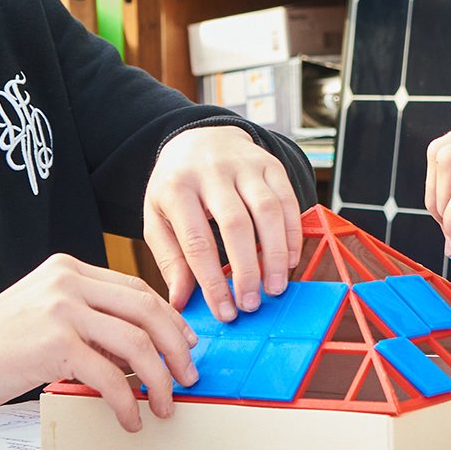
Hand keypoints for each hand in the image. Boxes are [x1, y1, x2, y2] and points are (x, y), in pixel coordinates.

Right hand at [0, 253, 197, 430]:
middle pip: (147, 310)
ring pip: (136, 343)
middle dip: (177, 348)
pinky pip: (110, 375)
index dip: (169, 320)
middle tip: (188, 377)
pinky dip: (128, 401)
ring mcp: (61, 309)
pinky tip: (130, 417)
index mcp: (69, 269)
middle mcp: (68, 281)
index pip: (137, 289)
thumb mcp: (47, 316)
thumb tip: (143, 352)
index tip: (186, 346)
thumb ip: (90, 321)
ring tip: (165, 404)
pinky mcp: (54, 343)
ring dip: (160, 379)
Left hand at [145, 125, 305, 322]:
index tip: (224, 311)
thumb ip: (170, 259)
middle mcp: (212, 172)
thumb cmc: (177, 186)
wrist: (198, 138)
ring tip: (275, 288)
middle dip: (247, 270)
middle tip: (252, 304)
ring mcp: (244, 165)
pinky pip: (288, 200)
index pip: (196, 241)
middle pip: (235, 225)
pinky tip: (290, 260)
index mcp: (176, 187)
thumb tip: (180, 302)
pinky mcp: (270, 164)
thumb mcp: (158, 217)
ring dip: (276, 254)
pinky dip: (292, 234)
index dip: (212, 281)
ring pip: (268, 210)